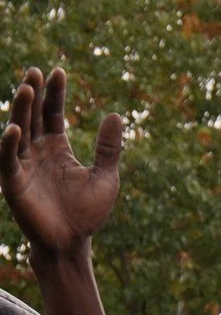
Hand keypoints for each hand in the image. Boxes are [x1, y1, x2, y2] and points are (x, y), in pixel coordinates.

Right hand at [0, 68, 121, 260]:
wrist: (72, 243)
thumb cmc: (87, 213)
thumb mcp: (105, 177)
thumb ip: (109, 148)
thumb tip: (117, 114)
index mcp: (57, 147)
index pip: (53, 113)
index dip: (55, 93)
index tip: (59, 71)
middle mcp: (37, 151)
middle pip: (33, 116)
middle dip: (34, 94)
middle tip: (36, 71)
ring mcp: (23, 164)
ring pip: (19, 131)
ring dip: (21, 110)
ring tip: (26, 88)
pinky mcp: (13, 182)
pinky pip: (8, 159)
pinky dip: (9, 143)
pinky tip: (14, 128)